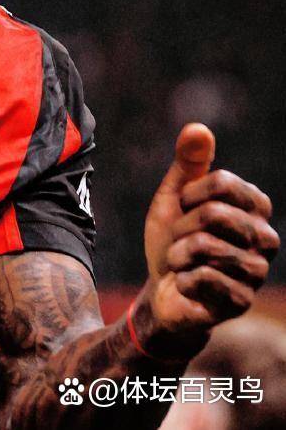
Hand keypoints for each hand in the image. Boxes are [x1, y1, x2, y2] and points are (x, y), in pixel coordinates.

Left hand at [138, 123, 278, 352]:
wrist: (162, 289)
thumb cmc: (173, 238)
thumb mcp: (174, 196)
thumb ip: (188, 162)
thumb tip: (198, 128)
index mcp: (255, 207)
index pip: (224, 182)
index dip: (190, 194)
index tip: (185, 208)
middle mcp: (266, 238)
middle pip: (214, 214)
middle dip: (181, 227)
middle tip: (181, 240)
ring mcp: (257, 271)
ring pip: (206, 246)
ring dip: (178, 254)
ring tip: (182, 262)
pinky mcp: (242, 301)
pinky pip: (201, 277)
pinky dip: (181, 279)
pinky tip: (188, 285)